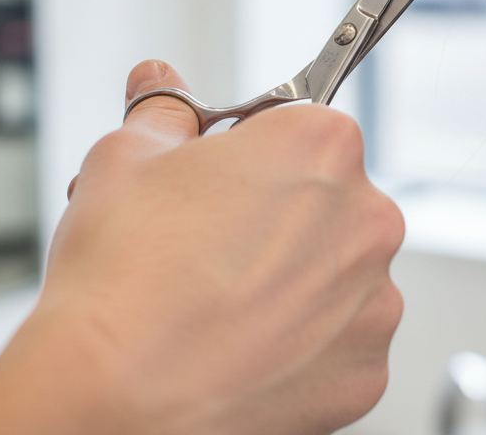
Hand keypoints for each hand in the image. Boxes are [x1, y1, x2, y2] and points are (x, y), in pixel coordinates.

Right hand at [0, 60, 404, 434]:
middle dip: (273, 217)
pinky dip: (298, 348)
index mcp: (322, 146)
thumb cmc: (121, 281)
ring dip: (290, 284)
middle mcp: (367, 218)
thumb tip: (160, 85)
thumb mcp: (124, 158)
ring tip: (216, 304)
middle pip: (324, 203)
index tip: (221, 178)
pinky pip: (337, 345)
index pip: (300, 128)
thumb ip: (161, 111)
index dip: (250, 154)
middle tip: (206, 245)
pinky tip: (239, 349)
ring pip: (334, 277)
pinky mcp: (365, 372)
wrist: (112, 399)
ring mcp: (373, 301)